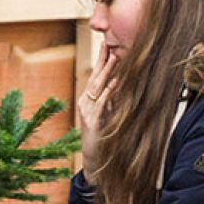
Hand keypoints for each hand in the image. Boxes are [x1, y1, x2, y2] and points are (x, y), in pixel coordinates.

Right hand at [78, 45, 117, 182]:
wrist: (94, 160)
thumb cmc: (102, 138)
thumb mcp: (107, 115)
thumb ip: (111, 100)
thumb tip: (119, 84)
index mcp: (88, 99)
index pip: (95, 75)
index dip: (101, 60)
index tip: (106, 44)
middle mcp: (85, 102)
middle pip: (95, 76)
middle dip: (102, 59)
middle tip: (108, 42)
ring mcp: (86, 111)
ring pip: (97, 87)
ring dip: (106, 71)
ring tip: (114, 57)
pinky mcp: (91, 121)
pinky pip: (101, 103)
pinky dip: (108, 92)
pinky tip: (114, 82)